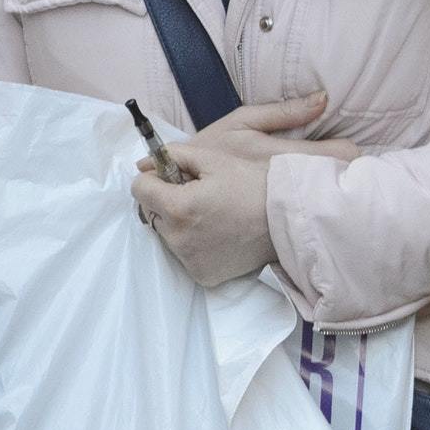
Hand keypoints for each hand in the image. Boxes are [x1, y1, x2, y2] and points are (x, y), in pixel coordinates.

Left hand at [131, 92, 360, 285]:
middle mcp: (178, 238)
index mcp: (177, 206)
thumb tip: (143, 163)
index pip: (139, 189)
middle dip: (169, 202)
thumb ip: (175, 155)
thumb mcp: (215, 159)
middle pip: (152, 213)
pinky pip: (186, 255)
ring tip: (214, 216)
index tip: (177, 178)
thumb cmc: (255, 185)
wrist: (290, 220)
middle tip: (202, 196)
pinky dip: (196, 245)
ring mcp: (189, 260)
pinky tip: (220, 234)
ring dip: (181, 224)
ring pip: (168, 235)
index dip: (156, 179)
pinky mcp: (203, 275)